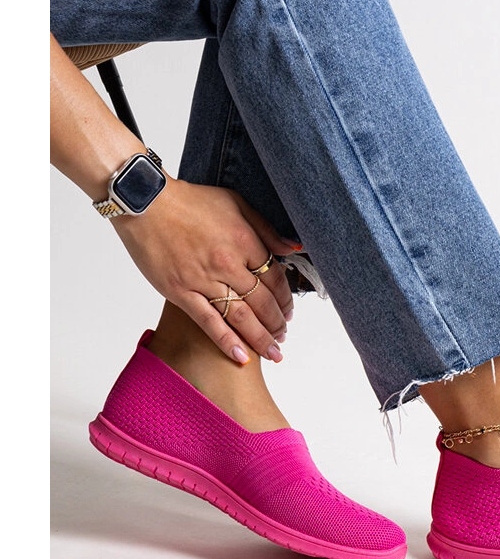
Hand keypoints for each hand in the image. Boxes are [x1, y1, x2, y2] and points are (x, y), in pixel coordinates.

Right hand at [111, 177, 297, 363]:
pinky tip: (242, 356)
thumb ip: (267, 230)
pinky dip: (227, 341)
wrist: (146, 203)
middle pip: (262, 301)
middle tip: (284, 334)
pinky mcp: (181, 292)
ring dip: (261, 338)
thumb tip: (294, 247)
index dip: (285, 298)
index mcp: (244, 241)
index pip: (275, 278)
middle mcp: (228, 264)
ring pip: (241, 317)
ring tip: (274, 351)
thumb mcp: (237, 203)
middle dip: (277, 322)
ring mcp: (204, 280)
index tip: (289, 311)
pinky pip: (209, 322)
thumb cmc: (190, 201)